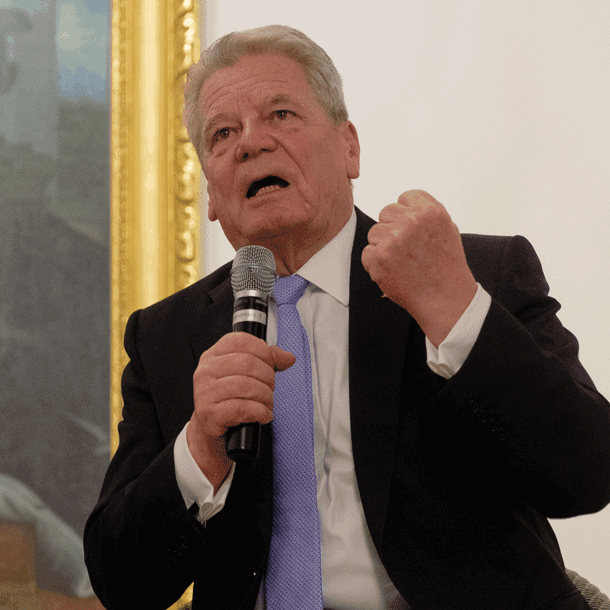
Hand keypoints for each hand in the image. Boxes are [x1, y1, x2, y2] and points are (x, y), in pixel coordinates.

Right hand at [188, 332, 294, 489]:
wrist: (211, 429)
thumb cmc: (230, 399)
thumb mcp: (246, 374)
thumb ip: (268, 361)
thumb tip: (288, 357)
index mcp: (214, 355)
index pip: (241, 341)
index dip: (263, 351)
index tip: (271, 364)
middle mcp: (205, 371)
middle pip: (246, 363)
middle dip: (267, 377)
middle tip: (270, 388)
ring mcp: (204, 392)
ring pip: (245, 385)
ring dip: (265, 396)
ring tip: (267, 403)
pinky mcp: (209, 414)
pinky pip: (242, 408)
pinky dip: (259, 412)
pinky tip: (262, 415)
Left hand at [362, 190, 476, 345]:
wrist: (444, 299)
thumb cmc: (446, 267)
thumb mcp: (447, 230)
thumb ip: (426, 214)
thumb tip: (404, 206)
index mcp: (430, 211)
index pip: (404, 197)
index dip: (406, 214)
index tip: (412, 230)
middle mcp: (411, 221)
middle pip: (386, 212)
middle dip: (393, 228)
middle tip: (406, 249)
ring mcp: (393, 239)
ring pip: (374, 233)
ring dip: (383, 246)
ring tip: (402, 262)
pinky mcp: (378, 257)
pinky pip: (367, 253)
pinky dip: (376, 264)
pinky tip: (394, 271)